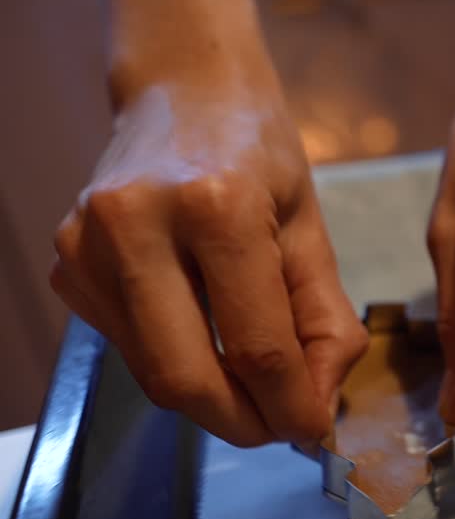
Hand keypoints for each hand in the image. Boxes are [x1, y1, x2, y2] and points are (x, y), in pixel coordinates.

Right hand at [50, 80, 366, 446]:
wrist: (182, 87)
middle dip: (243, 422)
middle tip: (281, 428)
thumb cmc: (258, 150)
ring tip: (256, 387)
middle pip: (187, 377)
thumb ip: (323, 320)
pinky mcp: (68, 262)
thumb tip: (319, 405)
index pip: (257, 346)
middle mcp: (137, 226)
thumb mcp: (309, 226)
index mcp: (215, 208)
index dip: (291, 406)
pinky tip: (209, 338)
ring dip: (212, 400)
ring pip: (153, 373)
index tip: (315, 431)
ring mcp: (88, 246)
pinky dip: (177, 361)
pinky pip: (129, 346)